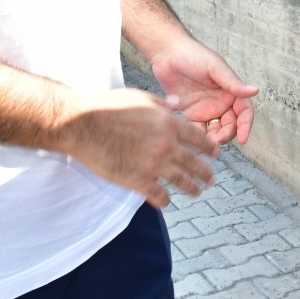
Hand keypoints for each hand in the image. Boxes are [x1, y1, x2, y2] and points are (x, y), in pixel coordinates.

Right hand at [61, 89, 218, 208]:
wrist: (83, 125)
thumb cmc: (108, 106)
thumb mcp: (139, 97)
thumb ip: (162, 104)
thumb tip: (177, 104)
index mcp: (168, 123)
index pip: (198, 138)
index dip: (209, 147)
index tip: (216, 153)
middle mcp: (166, 145)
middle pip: (194, 162)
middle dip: (206, 173)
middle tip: (211, 180)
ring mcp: (153, 165)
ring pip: (181, 181)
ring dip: (192, 188)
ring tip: (197, 192)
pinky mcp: (137, 180)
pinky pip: (158, 195)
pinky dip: (164, 200)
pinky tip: (166, 202)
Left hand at [151, 39, 258, 146]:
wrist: (167, 53)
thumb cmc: (193, 55)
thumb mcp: (214, 67)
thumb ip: (233, 83)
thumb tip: (255, 90)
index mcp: (230, 90)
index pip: (244, 111)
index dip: (246, 126)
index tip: (243, 139)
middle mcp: (221, 102)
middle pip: (231, 125)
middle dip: (227, 135)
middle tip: (216, 141)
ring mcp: (207, 109)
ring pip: (216, 131)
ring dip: (214, 139)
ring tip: (205, 143)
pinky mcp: (191, 114)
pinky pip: (198, 130)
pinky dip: (199, 137)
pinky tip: (193, 140)